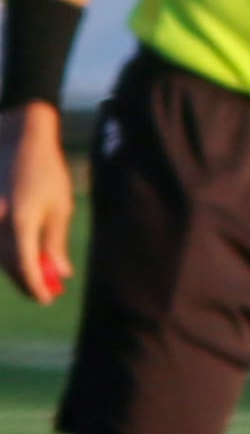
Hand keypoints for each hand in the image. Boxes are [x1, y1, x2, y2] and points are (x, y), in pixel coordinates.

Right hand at [0, 103, 73, 303]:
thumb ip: (56, 241)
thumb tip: (60, 272)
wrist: (17, 135)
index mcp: (21, 221)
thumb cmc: (46, 168)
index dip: (35, 287)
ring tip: (33, 272)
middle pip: (7, 264)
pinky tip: (18, 251)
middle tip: (42, 291)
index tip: (47, 298)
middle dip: (24, 281)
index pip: (25, 267)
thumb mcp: (60, 206)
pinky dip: (4, 249)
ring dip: (13, 267)